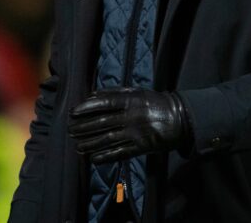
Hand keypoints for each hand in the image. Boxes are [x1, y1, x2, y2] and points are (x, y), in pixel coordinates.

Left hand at [68, 87, 190, 163]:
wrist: (179, 118)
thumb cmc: (154, 102)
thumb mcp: (137, 92)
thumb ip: (115, 93)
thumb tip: (92, 95)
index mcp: (131, 100)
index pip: (104, 103)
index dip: (87, 108)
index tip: (74, 112)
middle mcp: (132, 116)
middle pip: (102, 122)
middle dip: (84, 127)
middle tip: (70, 130)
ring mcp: (136, 132)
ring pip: (108, 139)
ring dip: (90, 143)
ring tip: (77, 146)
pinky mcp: (141, 146)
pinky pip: (121, 152)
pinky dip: (106, 156)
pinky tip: (94, 158)